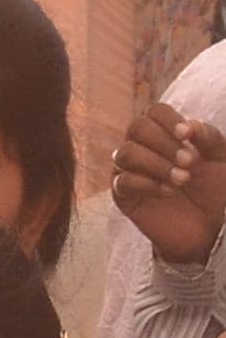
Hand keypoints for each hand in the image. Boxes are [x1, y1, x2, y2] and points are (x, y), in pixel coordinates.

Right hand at [111, 103, 225, 264]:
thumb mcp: (220, 158)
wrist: (207, 225)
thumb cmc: (214, 188)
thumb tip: (188, 126)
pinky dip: (148, 184)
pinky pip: (122, 181)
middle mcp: (142, 147)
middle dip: (164, 143)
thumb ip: (207, 137)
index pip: (153, 112)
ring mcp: (128, 171)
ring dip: (156, 164)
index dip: (169, 120)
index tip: (187, 136)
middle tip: (190, 163)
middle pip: (136, 128)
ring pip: (125, 153)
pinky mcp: (122, 195)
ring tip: (181, 179)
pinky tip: (168, 192)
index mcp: (164, 133)